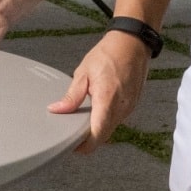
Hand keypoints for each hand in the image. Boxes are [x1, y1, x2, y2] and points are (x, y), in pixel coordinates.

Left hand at [51, 31, 149, 152]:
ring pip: (110, 129)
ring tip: (83, 121)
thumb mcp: (83, 73)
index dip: (84, 146)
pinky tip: (96, 111)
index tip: (73, 146)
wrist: (132, 43)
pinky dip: (105, 121)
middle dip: (88, 139)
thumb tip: (58, 109)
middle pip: (104, 135)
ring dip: (97, 129)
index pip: (97, 134)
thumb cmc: (110, 54)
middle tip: (72, 135)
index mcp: (107, 99)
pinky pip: (117, 120)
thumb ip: (72, 96)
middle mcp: (121, 106)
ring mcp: (129, 107)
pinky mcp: (132, 105)